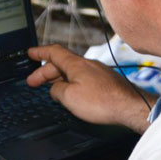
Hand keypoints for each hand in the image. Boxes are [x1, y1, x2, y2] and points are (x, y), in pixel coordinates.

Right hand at [27, 44, 152, 133]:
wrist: (130, 107)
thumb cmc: (103, 102)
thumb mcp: (69, 97)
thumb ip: (56, 90)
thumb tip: (55, 89)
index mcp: (76, 64)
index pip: (53, 52)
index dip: (39, 52)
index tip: (30, 53)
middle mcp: (87, 64)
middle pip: (61, 63)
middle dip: (44, 72)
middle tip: (33, 82)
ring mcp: (98, 72)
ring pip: (72, 71)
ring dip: (58, 78)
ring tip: (50, 88)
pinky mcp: (105, 81)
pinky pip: (83, 78)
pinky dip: (71, 83)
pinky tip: (71, 93)